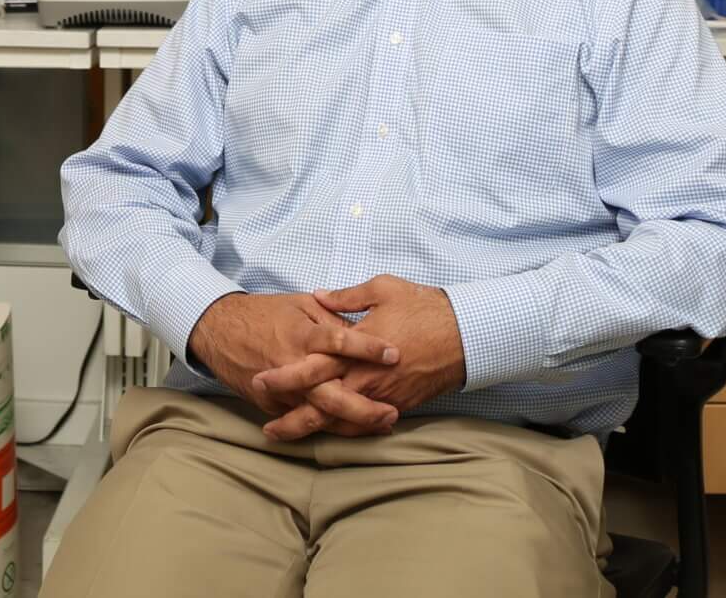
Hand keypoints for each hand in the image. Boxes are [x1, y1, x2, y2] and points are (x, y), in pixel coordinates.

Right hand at [190, 292, 400, 435]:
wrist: (220, 330)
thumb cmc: (265, 313)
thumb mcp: (301, 304)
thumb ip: (332, 316)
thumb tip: (364, 328)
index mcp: (301, 335)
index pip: (338, 341)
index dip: (367, 348)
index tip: (395, 354)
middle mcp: (293, 366)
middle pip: (332, 393)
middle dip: (364, 407)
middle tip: (392, 412)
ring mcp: (281, 390)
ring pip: (320, 415)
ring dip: (352, 425)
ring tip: (382, 426)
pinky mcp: (272, 405)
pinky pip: (303, 421)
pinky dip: (329, 428)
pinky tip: (354, 431)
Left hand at [252, 275, 466, 441]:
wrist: (466, 334)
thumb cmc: (424, 307)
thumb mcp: (383, 288)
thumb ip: (345, 296)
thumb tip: (318, 296)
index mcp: (355, 348)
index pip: (311, 368)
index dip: (283, 378)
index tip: (259, 381)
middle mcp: (366, 378)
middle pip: (321, 407)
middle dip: (291, 420)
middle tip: (266, 428)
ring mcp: (383, 396)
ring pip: (342, 423)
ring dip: (314, 432)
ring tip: (289, 436)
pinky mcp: (399, 405)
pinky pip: (366, 426)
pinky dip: (345, 433)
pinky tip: (329, 433)